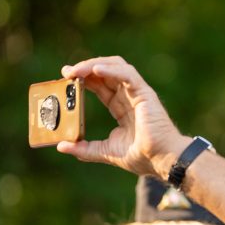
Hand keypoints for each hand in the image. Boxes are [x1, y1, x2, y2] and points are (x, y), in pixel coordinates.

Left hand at [57, 56, 186, 177]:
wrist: (161, 160)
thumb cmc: (142, 157)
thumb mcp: (106, 152)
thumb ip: (85, 149)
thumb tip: (62, 147)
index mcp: (121, 107)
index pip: (100, 86)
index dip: (83, 80)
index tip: (65, 78)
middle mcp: (129, 96)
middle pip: (105, 72)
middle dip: (84, 69)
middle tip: (66, 72)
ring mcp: (138, 93)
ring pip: (116, 67)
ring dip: (94, 65)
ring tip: (76, 71)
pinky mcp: (145, 93)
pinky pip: (127, 74)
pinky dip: (111, 69)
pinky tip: (95, 70)